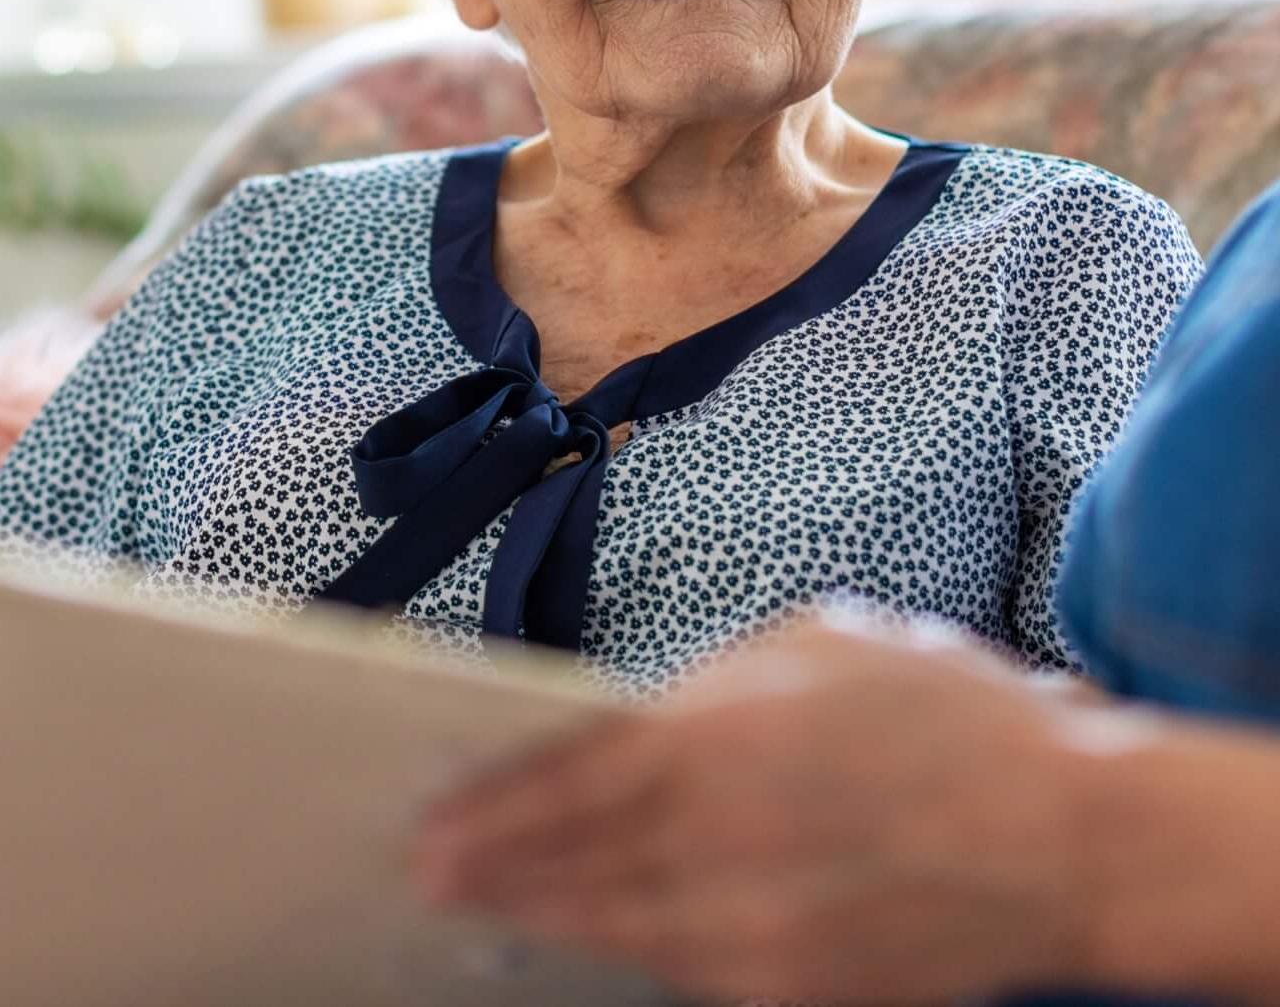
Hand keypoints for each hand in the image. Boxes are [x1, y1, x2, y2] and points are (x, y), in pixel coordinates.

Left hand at [417, 613, 1107, 1004]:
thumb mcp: (819, 642)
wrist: (1068, 836)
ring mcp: (757, 931)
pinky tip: (599, 927)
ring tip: (493, 902)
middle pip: (572, 866)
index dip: (491, 804)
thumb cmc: (946, 713)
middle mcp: (722, 840)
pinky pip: (683, 969)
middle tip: (428, 871)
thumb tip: (639, 717)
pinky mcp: (795, 991)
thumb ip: (713, 682)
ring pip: (617, 927)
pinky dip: (629, 944)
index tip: (431, 817)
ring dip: (547, 914)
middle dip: (493, 869)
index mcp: (722, 735)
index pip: (568, 778)